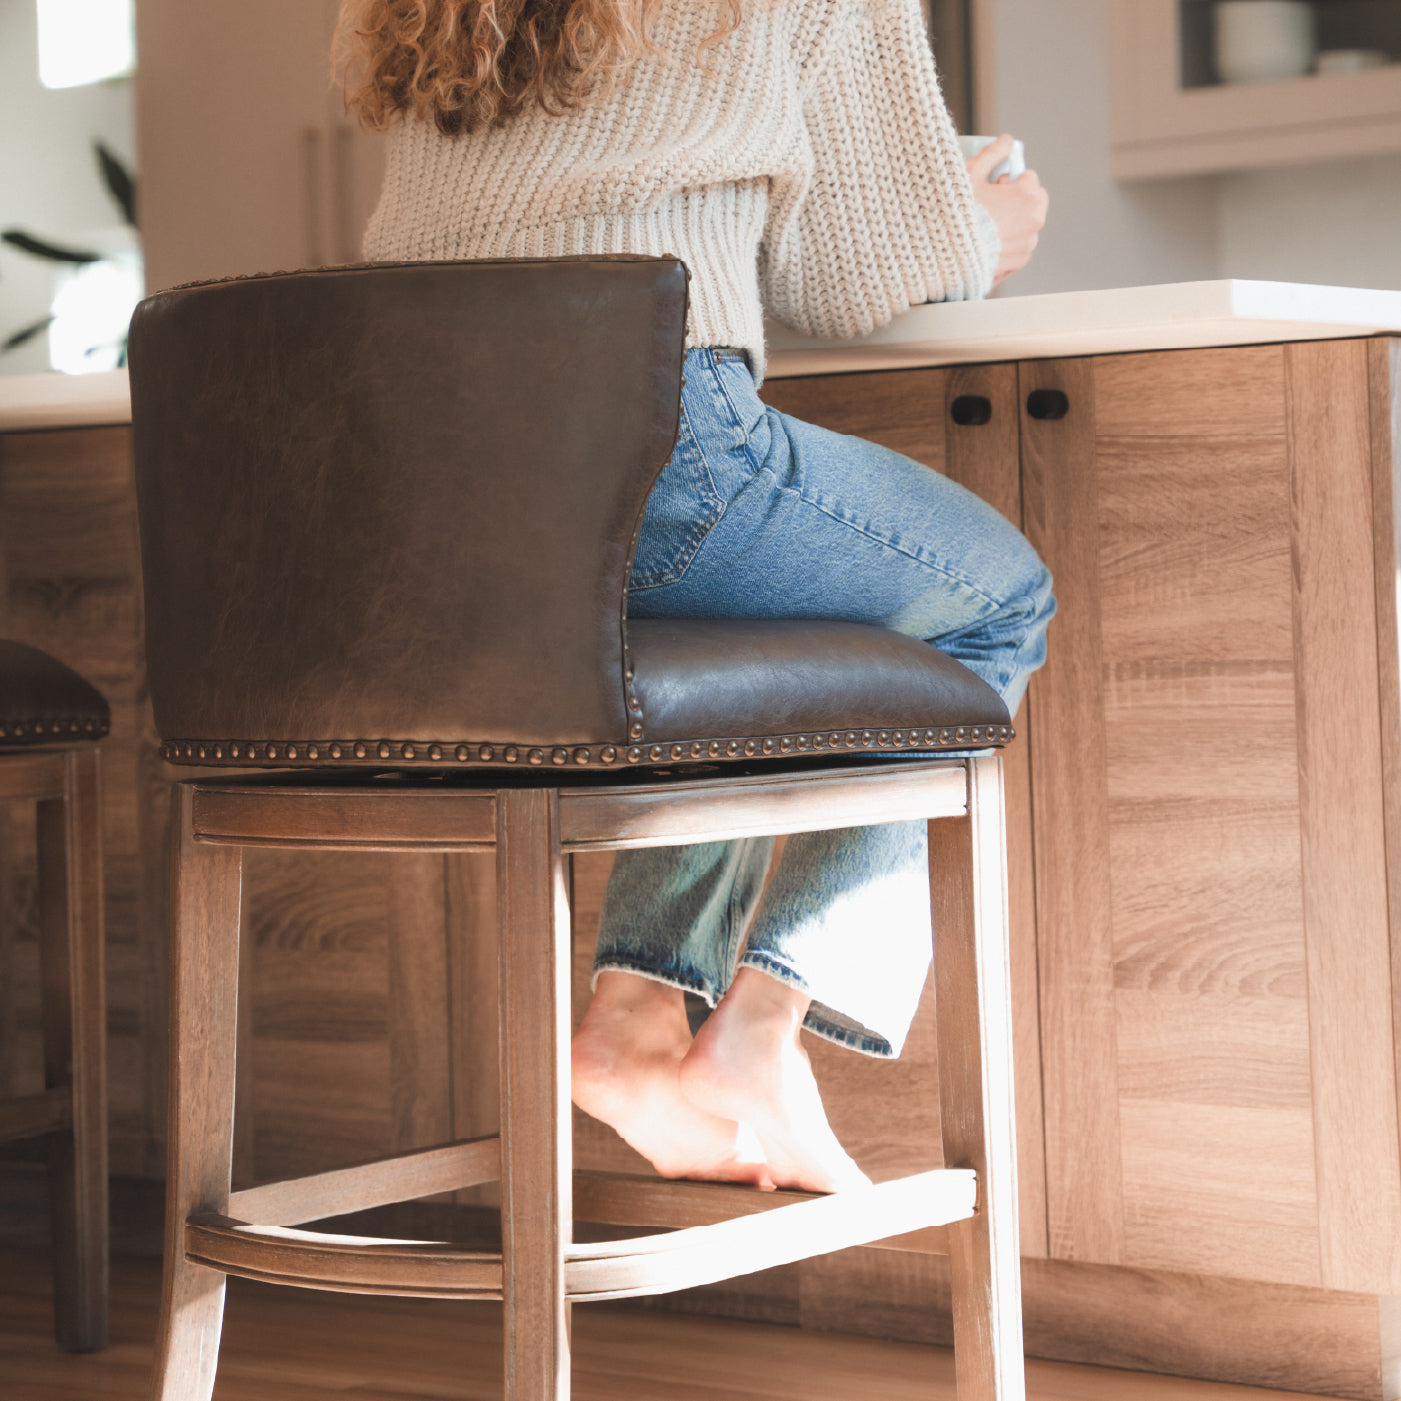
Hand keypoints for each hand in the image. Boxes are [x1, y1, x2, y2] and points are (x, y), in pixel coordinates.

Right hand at [967, 134, 1048, 286]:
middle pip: (1035, 200)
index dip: (1010, 179)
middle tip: (994, 203)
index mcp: (1027, 195)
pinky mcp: (1019, 260)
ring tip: (989, 223)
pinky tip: (992, 241)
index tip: (995, 186)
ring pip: (1029, 223)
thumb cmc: (955, 213)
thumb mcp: (969, 175)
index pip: (1029, 177)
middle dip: (1019, 198)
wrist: (944, 252)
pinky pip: (1022, 245)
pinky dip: (1011, 242)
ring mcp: (1028, 243)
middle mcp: (1034, 220)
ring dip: (1016, 220)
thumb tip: (1006, 140)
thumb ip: (992, 154)